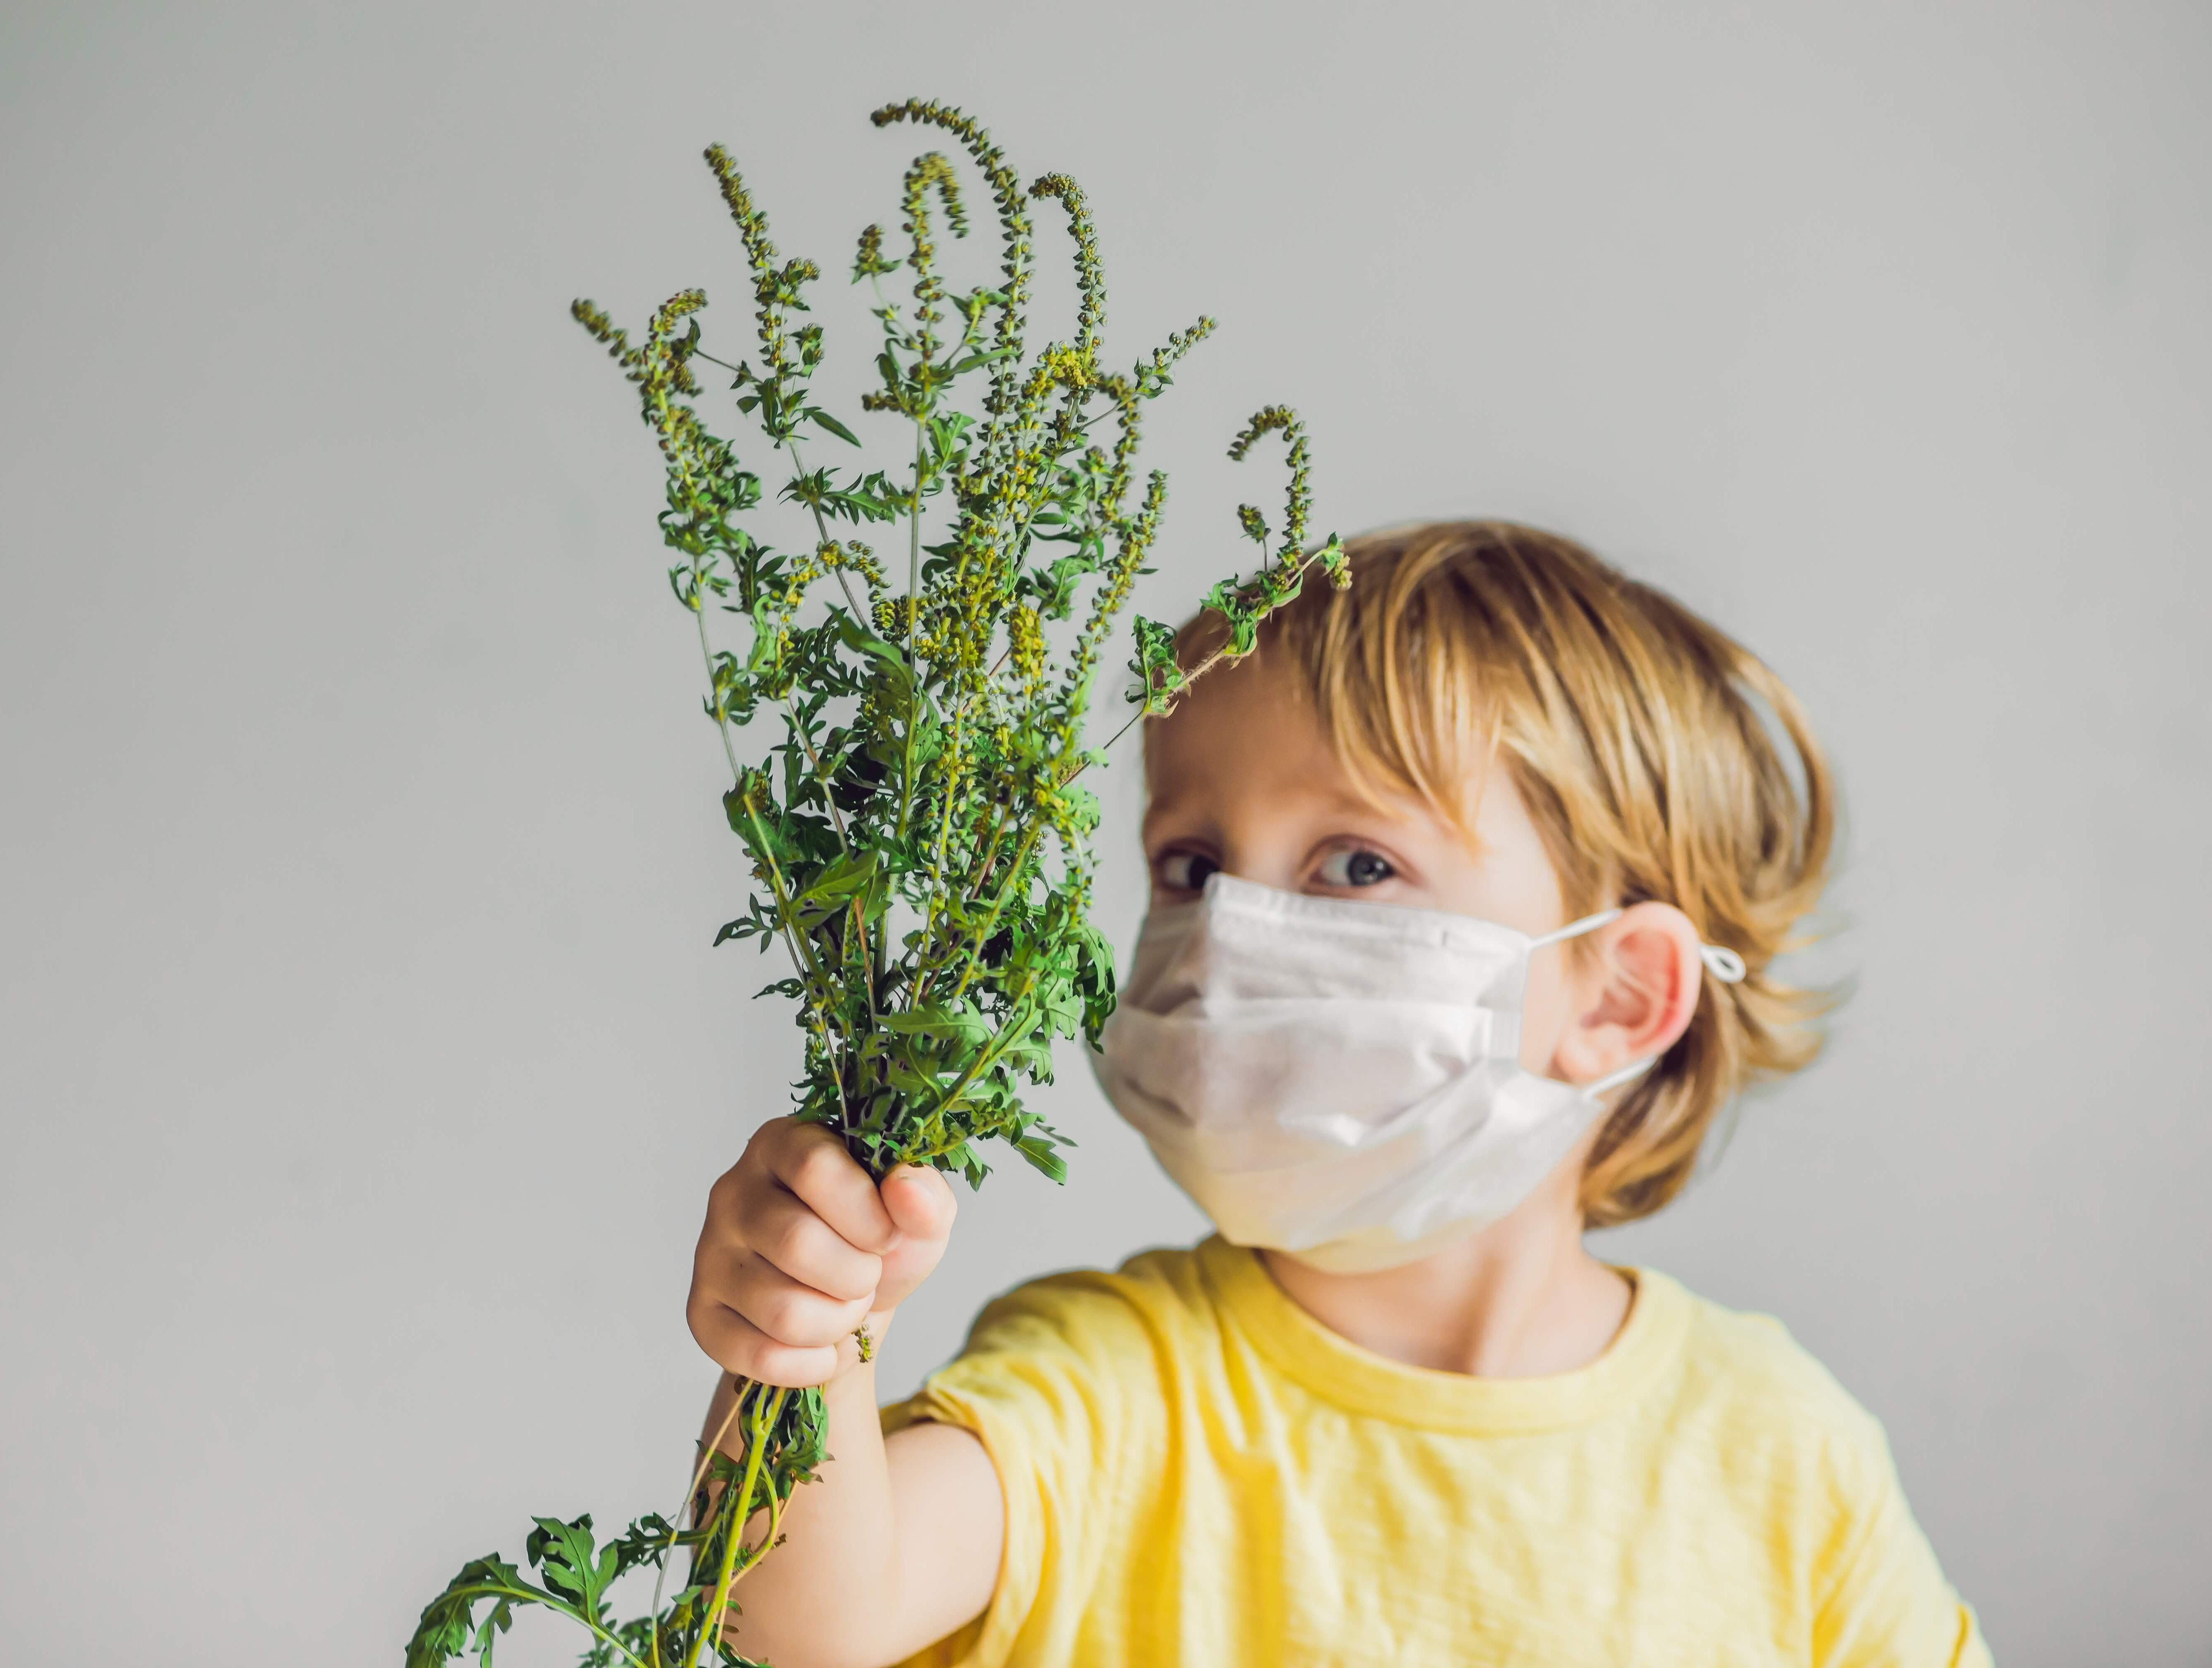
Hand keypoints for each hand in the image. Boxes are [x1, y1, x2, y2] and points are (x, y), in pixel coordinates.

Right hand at [687, 1117, 957, 1386]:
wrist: (847, 1303)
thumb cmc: (877, 1243)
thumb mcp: (917, 1213)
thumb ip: (925, 1195)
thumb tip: (906, 1190)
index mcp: (783, 1144)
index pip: (814, 1167)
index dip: (866, 1213)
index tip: (887, 1236)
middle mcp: (733, 1192)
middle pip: (796, 1242)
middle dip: (857, 1276)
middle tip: (867, 1277)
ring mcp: (709, 1255)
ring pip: (783, 1309)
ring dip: (838, 1322)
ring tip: (846, 1307)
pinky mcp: (702, 1315)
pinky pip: (762, 1356)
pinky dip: (812, 1363)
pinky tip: (823, 1344)